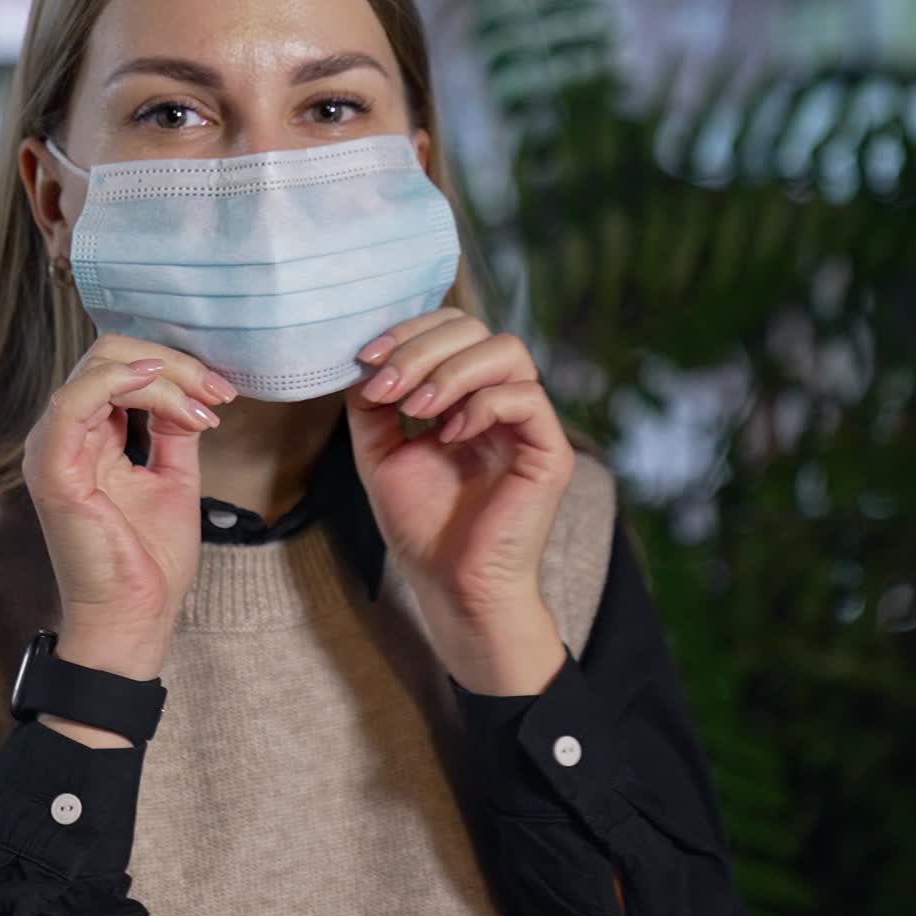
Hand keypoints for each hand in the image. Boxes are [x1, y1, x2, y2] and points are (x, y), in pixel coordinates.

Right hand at [21, 334, 237, 654]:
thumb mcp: (175, 476)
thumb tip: (190, 392)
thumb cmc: (149, 559)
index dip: (176, 367)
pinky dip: (117, 381)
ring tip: (204, 403)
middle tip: (217, 392)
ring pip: (99, 367)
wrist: (136, 618)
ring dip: (163, 374)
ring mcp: (54, 450)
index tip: (222, 391)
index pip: (121, 367)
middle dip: (174, 364)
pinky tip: (157, 384)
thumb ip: (174, 430)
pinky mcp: (53, 471)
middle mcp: (65, 436)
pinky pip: (73, 403)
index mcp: (90, 436)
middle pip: (109, 355)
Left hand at [345, 308, 574, 627]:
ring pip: (507, 351)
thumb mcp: (380, 451)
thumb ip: (374, 403)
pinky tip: (449, 435)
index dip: (409, 331)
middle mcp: (501, 397)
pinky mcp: (549, 451)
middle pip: (476, 328)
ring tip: (415, 409)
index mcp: (466, 392)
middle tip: (388, 386)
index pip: (450, 329)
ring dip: (450, 371)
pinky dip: (481, 404)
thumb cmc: (423, 525)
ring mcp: (528, 422)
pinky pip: (526, 397)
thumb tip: (367, 358)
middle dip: (422, 349)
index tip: (367, 357)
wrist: (451, 588)